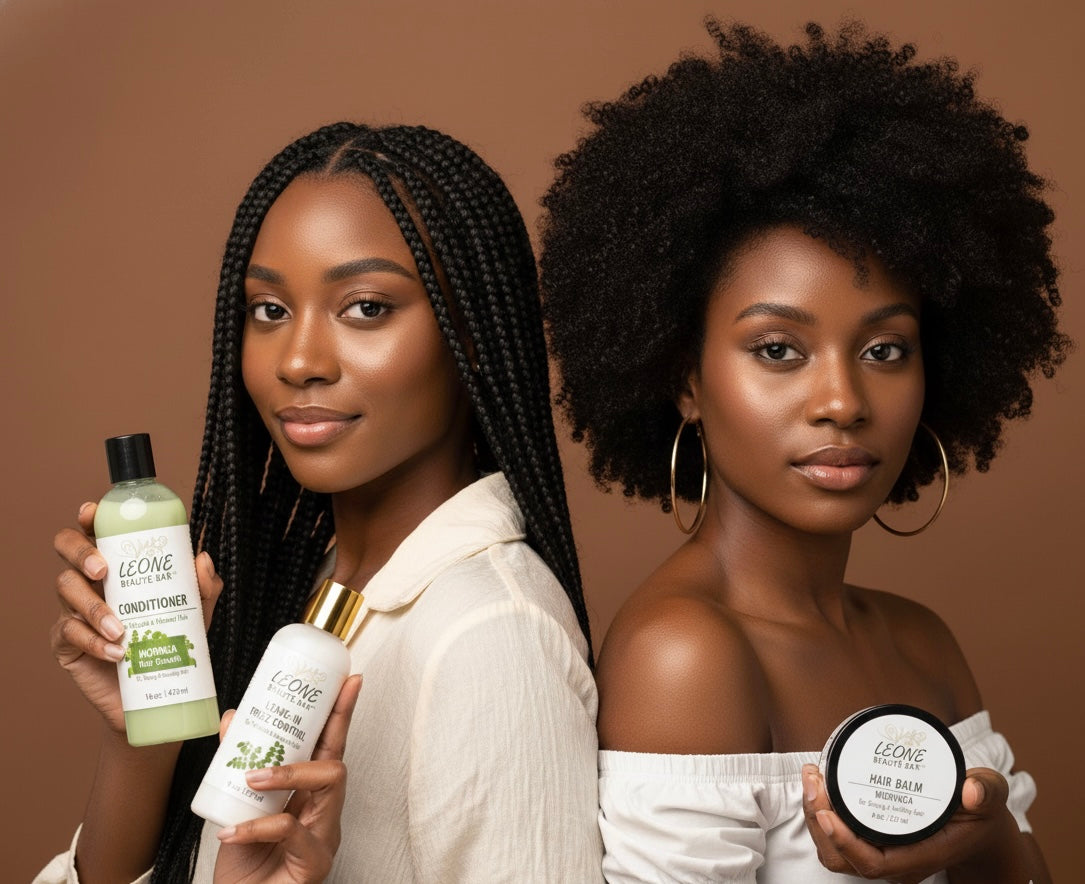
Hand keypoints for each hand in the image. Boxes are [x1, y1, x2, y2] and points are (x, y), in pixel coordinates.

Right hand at [50, 502, 222, 735]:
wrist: (159, 692)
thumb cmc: (171, 640)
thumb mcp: (196, 612)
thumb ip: (204, 586)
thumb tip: (202, 558)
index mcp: (118, 565)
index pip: (95, 531)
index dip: (88, 518)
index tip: (91, 514)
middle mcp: (91, 581)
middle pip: (66, 549)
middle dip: (80, 553)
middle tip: (103, 570)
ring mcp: (73, 610)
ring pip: (66, 590)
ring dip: (94, 608)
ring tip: (122, 630)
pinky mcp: (66, 643)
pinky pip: (68, 633)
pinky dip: (93, 641)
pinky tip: (116, 652)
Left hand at [213, 675, 362, 883]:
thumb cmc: (246, 866)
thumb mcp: (238, 808)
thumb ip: (236, 768)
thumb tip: (231, 719)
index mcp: (312, 797)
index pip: (330, 747)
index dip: (341, 713)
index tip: (350, 679)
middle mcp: (325, 813)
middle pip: (338, 760)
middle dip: (329, 727)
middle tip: (290, 716)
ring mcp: (324, 838)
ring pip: (328, 785)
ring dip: (288, 773)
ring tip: (252, 777)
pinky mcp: (315, 863)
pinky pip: (292, 831)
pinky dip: (259, 826)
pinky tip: (232, 830)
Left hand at [801, 764, 1028, 882]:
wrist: (980, 830)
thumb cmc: (981, 814)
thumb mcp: (991, 796)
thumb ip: (987, 791)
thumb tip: (972, 790)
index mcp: (922, 855)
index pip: (874, 863)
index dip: (844, 842)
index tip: (825, 812)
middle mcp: (898, 862)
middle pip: (843, 857)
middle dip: (817, 821)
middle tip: (812, 778)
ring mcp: (884, 855)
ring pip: (834, 851)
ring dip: (814, 816)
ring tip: (811, 777)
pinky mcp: (874, 842)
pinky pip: (837, 838)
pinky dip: (821, 814)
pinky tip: (819, 784)